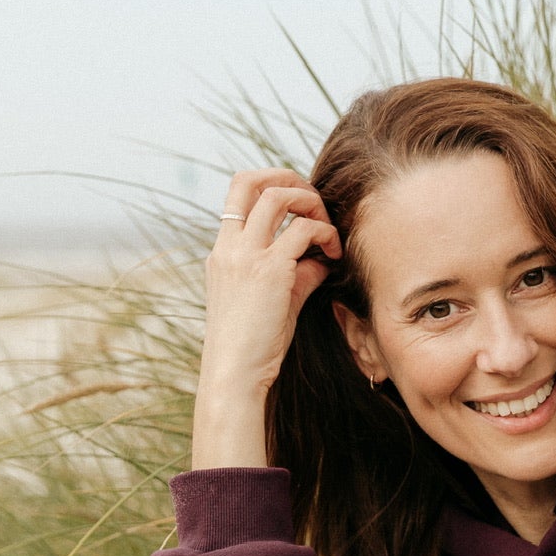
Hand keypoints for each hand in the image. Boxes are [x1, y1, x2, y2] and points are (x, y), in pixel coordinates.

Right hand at [191, 169, 342, 470]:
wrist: (235, 375)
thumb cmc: (253, 346)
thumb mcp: (272, 301)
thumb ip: (294, 273)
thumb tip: (320, 260)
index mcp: (222, 251)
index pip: (237, 193)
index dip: (270, 184)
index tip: (298, 207)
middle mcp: (230, 246)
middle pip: (253, 180)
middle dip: (291, 180)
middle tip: (316, 205)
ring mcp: (247, 255)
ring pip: (278, 196)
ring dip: (311, 203)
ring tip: (328, 233)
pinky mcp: (270, 270)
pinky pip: (303, 231)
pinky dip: (324, 236)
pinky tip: (333, 258)